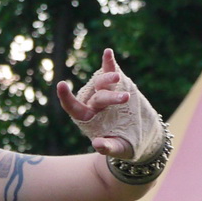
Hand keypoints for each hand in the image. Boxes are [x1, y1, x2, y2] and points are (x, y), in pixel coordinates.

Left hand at [56, 47, 162, 161]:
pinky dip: (109, 62)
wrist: (139, 135)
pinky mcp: (117, 85)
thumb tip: (96, 145)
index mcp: (88, 118)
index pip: (74, 107)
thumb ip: (107, 148)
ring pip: (102, 83)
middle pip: (98, 97)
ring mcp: (104, 92)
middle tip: (126, 98)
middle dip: (111, 97)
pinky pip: (110, 71)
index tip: (62, 84)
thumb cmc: (122, 144)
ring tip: (118, 78)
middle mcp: (93, 104)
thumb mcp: (117, 148)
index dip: (67, 97)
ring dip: (109, 78)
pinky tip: (107, 52)